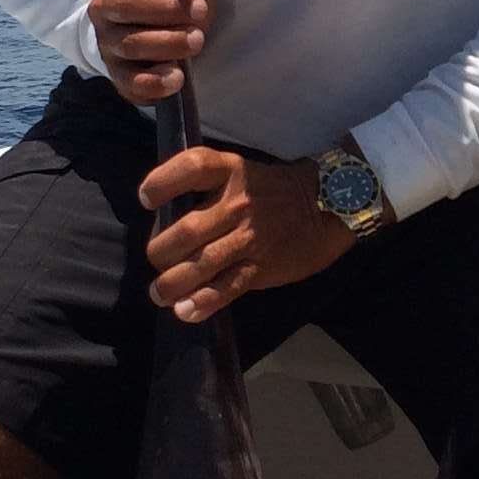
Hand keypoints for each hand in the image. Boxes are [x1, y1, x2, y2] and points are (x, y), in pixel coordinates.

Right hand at [92, 0, 216, 106]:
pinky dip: (155, 81)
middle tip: (201, 10)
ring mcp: (109, 43)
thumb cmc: (171, 0)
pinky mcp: (119, 76)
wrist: (153, 42)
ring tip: (197, 39)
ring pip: (131, 43)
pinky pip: (131, 82)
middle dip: (166, 7)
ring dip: (168, 42)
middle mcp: (104, 7)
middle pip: (125, 4)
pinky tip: (177, 76)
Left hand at [138, 146, 351, 319]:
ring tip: (159, 293)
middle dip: (160, 251)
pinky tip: (186, 311)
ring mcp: (250, 237)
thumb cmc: (278, 191)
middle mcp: (237, 203)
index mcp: (232, 172)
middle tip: (158, 260)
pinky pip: (227, 287)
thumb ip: (211, 192)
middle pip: (186, 229)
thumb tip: (169, 221)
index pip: (191, 167)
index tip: (146, 199)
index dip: (162, 182)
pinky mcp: (261, 267)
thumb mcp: (245, 173)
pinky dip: (203, 302)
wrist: (332, 206)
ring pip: (201, 262)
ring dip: (172, 283)